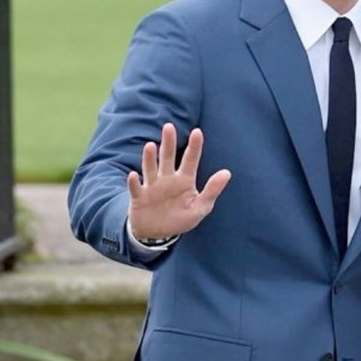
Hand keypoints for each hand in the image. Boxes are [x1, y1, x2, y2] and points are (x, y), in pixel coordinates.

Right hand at [127, 123, 231, 239]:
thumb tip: (227, 172)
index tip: (197, 131)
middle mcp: (168, 179)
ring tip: (150, 146)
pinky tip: (133, 175)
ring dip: (150, 158)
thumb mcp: (201, 207)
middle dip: (168, 143)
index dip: (194, 146)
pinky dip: (134, 182)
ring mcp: (153, 186)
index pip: (190, 160)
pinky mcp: (140, 197)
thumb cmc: (181, 218)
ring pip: (150, 169)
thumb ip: (212, 190)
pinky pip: (136, 188)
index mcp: (184, 180)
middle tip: (169, 127)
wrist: (158, 233)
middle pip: (167, 157)